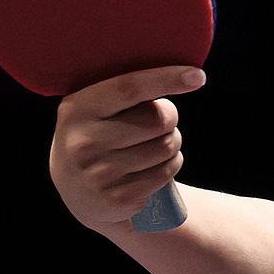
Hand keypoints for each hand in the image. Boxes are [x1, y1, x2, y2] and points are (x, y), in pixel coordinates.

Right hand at [49, 65, 205, 229]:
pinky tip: (153, 167)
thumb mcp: (94, 109)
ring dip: (172, 143)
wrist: (77, 192)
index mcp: (77, 109)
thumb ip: (124, 91)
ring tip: (154, 145)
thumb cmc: (97, 135)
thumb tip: (182, 73)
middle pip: (157, 120)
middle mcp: (83, 142)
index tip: (196, 76)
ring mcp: (98, 174)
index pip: (129, 88)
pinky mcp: (118, 200)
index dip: (165, 79)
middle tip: (161, 122)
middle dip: (170, 118)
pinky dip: (170, 166)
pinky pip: (166, 173)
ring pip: (166, 147)